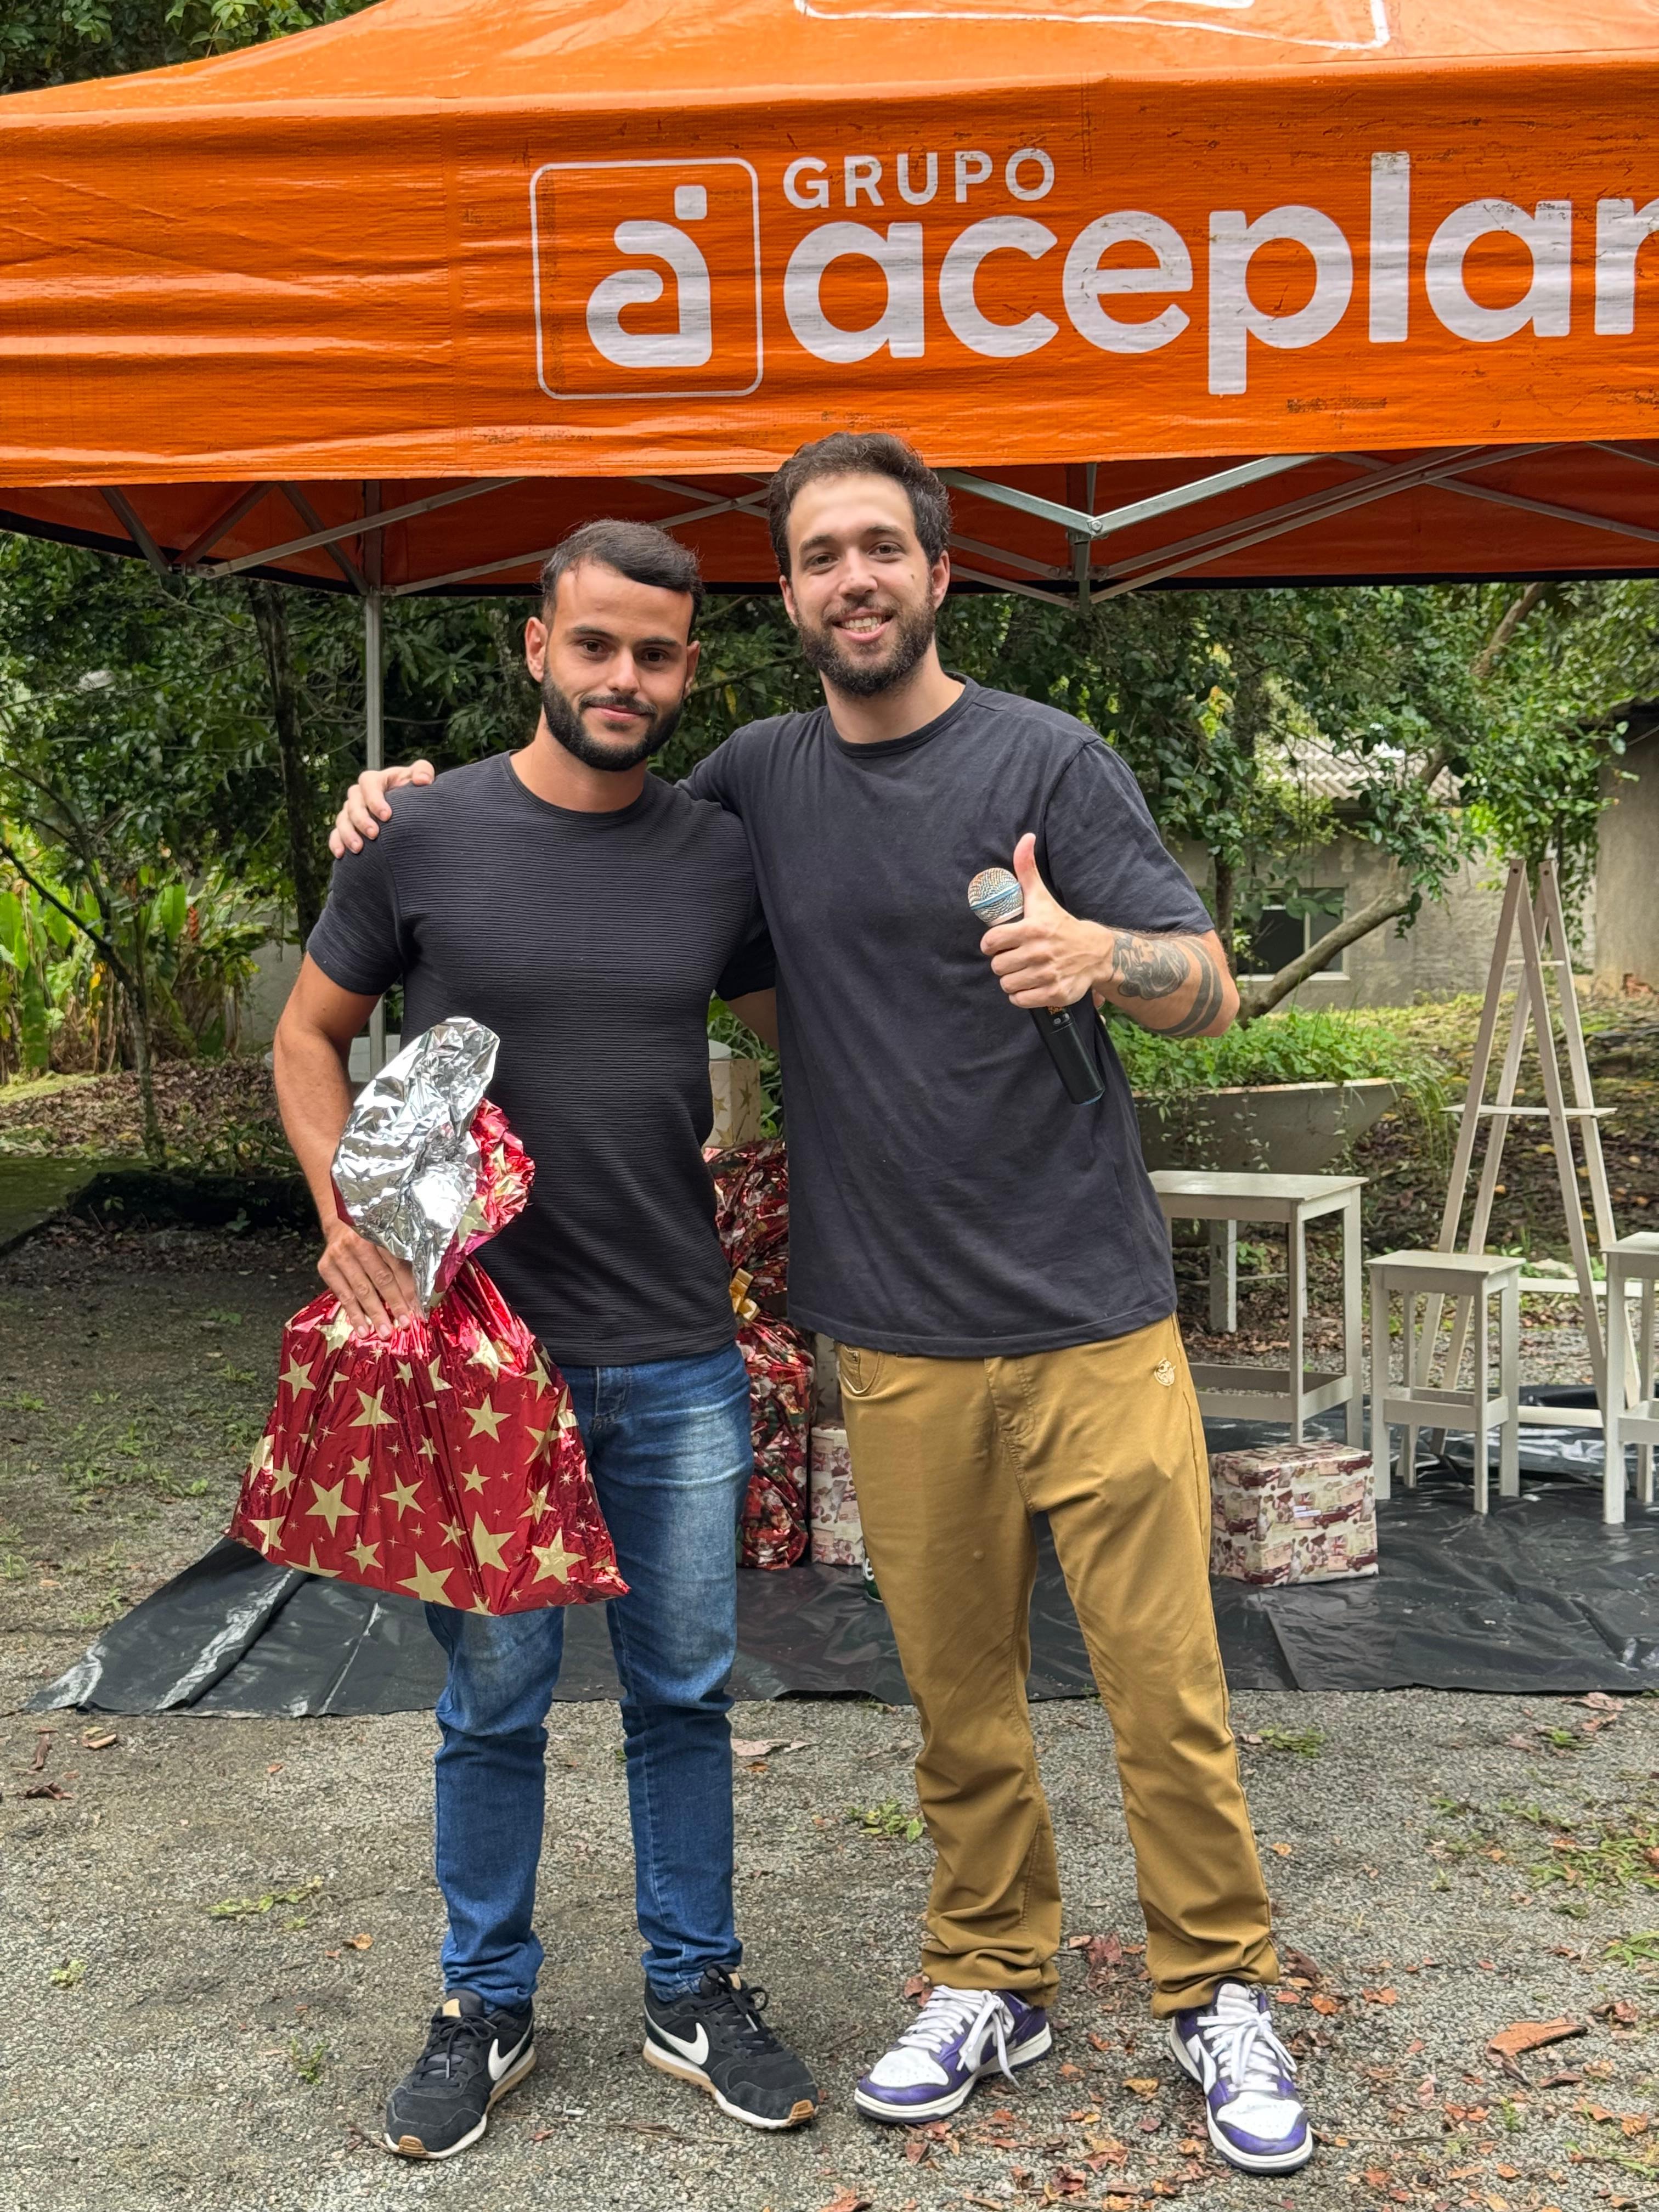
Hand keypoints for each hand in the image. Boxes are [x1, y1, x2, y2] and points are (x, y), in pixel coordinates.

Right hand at [317, 1218, 418, 1334]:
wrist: (340, 1222)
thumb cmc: (372, 1233)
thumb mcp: (389, 1238)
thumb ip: (403, 1259)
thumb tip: (421, 1293)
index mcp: (379, 1232)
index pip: (398, 1264)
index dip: (409, 1288)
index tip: (418, 1308)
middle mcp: (357, 1242)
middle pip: (380, 1278)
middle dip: (394, 1303)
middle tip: (404, 1324)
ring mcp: (339, 1255)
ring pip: (361, 1289)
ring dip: (374, 1313)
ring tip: (385, 1332)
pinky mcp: (326, 1267)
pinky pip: (343, 1295)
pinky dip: (353, 1314)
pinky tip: (362, 1330)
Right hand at [329, 760, 434, 856]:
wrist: (407, 810)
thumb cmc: (414, 792)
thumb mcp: (421, 777)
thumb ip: (423, 772)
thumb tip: (422, 781)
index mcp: (375, 780)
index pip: (368, 784)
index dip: (375, 799)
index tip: (387, 816)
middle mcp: (359, 794)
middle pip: (353, 803)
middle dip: (362, 820)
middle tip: (374, 834)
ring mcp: (351, 811)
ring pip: (343, 820)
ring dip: (348, 834)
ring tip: (358, 848)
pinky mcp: (347, 827)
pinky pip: (336, 834)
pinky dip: (336, 843)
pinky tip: (340, 854)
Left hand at [978, 833, 1105, 1009]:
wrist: (1095, 952)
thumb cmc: (1060, 923)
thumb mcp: (1042, 896)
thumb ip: (1026, 869)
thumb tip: (1025, 837)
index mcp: (1032, 929)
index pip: (990, 942)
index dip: (992, 943)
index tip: (1002, 942)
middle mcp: (1039, 953)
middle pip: (997, 966)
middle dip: (1004, 962)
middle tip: (1017, 956)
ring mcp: (1047, 975)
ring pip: (1006, 984)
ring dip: (1012, 979)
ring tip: (1024, 970)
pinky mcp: (1054, 993)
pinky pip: (1020, 1000)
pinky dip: (1022, 995)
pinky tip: (1031, 984)